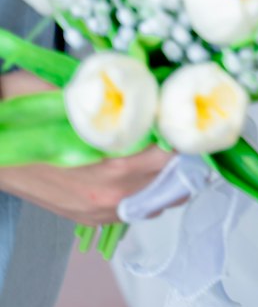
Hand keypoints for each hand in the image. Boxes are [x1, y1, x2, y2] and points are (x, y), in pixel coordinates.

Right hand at [0, 73, 171, 224]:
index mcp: (111, 167)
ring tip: (165, 150)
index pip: (171, 156)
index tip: (186, 118)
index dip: (183, 134)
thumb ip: (117, 99)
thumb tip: (152, 88)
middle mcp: (108, 197)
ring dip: (166, 177)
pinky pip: (131, 210)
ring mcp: (96, 212)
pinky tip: (140, 168)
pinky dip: (144, 190)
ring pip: (154, 201)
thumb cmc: (22, 115)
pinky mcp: (85, 218)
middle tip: (181, 132)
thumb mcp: (73, 95)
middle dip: (180, 157)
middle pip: (170, 182)